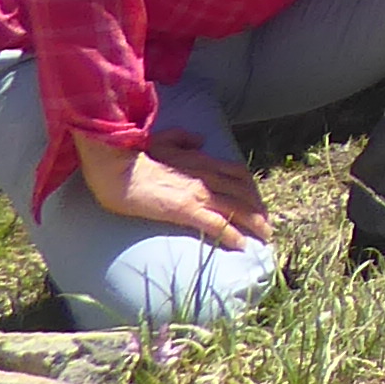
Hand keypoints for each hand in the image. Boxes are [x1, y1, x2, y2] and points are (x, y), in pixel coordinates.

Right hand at [80, 129, 266, 250]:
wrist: (117, 167)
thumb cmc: (135, 156)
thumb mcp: (164, 140)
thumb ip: (185, 138)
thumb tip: (201, 139)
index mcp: (203, 161)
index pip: (238, 174)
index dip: (252, 189)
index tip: (258, 202)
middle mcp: (207, 176)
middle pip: (244, 193)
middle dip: (259, 209)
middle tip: (267, 225)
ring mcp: (198, 193)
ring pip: (236, 208)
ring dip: (254, 223)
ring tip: (264, 237)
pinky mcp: (185, 209)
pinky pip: (216, 223)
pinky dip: (231, 234)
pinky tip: (241, 245)